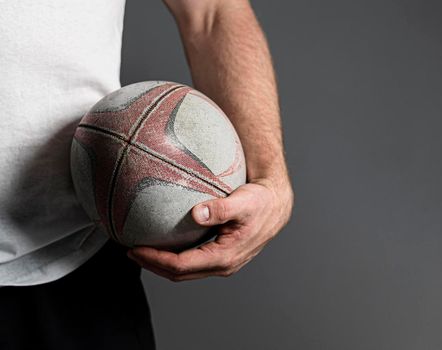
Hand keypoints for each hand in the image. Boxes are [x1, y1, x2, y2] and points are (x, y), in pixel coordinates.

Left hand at [127, 177, 292, 281]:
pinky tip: (163, 244)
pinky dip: (173, 257)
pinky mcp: (220, 256)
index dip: (156, 260)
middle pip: (180, 274)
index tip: (135, 249)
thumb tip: (197, 213)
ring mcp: (222, 263)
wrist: (276, 205)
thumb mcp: (244, 202)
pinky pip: (192, 263)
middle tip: (130, 251)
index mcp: (225, 256)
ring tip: (141, 250)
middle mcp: (223, 265)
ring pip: (185, 271)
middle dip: (153, 265)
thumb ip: (221, 208)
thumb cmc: (260, 202)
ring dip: (162, 264)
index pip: (182, 265)